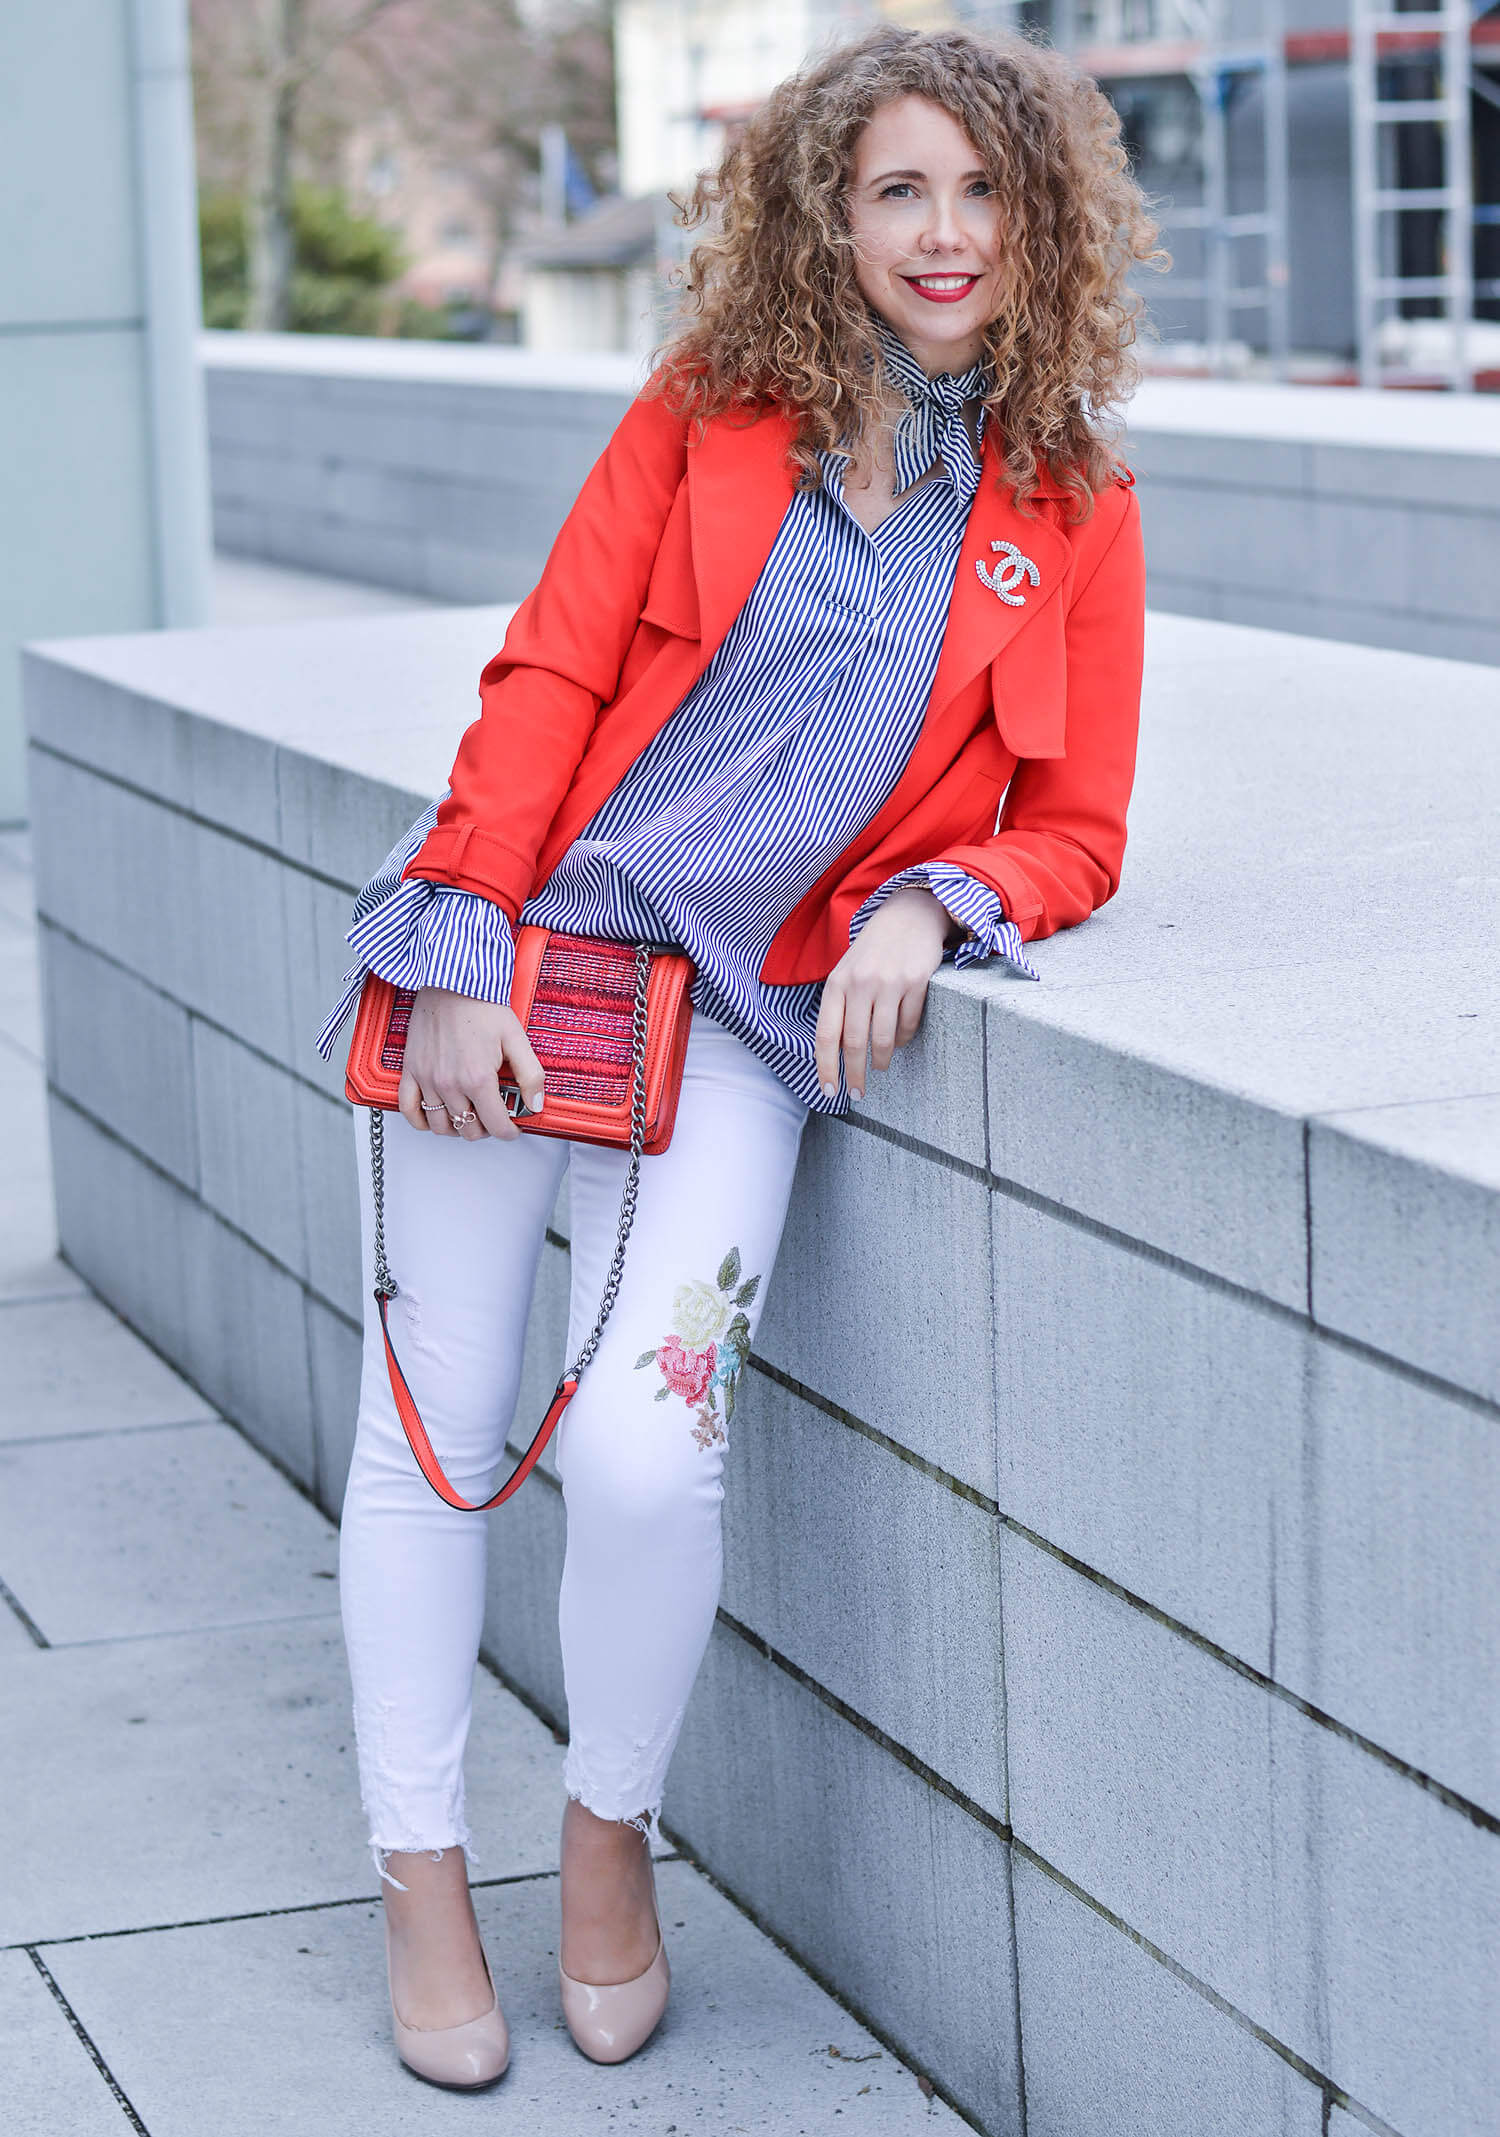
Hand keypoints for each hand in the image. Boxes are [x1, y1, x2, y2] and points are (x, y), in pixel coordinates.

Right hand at [397, 987, 544, 1140]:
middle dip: (485, 1128)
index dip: (509, 1132)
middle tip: (493, 1115)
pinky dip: (421, 1120)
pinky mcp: (411, 1071)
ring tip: (469, 1114)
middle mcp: (450, 1084)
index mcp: (478, 1078)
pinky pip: (408, 1110)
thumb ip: (530, 1075)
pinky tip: (436, 1115)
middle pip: (468, 1130)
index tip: (513, 1128)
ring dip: (457, 1126)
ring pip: (441, 1126)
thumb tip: (535, 1105)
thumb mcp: (516, 1039)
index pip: (496, 1126)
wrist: (452, 982)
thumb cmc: (482, 1006)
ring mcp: (427, 1079)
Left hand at [814, 885, 955, 1100]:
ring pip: (883, 1038)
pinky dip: (904, 1038)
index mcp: (837, 983)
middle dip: (855, 1075)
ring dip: (880, 1060)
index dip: (827, 1067)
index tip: (830, 1091)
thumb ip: (840, 1007)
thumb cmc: (873, 951)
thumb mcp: (847, 972)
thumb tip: (836, 1054)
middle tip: (858, 1093)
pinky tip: (899, 1040)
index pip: (827, 1035)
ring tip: (879, 1066)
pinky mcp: (916, 981)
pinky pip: (909, 1024)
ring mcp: (889, 982)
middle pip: (854, 1043)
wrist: (909, 914)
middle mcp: (860, 983)